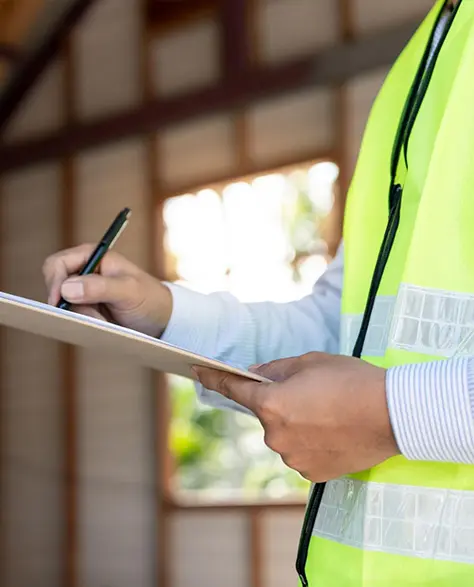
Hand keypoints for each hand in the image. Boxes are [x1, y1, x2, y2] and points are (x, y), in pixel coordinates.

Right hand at [42, 243, 171, 336]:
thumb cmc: (150, 299)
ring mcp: (85, 289)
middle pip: (56, 285)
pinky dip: (84, 321)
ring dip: (80, 315)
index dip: (54, 282)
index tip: (59, 302)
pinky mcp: (87, 306)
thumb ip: (100, 287)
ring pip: (64, 304)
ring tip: (104, 320)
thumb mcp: (129, 292)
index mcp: (94, 255)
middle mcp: (86, 269)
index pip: (58, 263)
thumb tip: (67, 288)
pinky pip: (73, 315)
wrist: (162, 318)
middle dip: (69, 303)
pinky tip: (103, 324)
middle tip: (91, 315)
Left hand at [193, 352, 399, 482]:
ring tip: (331, 414)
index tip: (198, 371)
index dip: (213, 378)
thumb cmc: (351, 380)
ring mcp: (293, 458)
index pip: (233, 389)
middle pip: (267, 414)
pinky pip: (301, 452)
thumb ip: (275, 370)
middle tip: (313, 393)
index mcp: (272, 404)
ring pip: (285, 435)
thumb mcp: (311, 362)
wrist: (393, 414)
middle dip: (281, 402)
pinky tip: (334, 432)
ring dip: (297, 424)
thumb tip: (254, 376)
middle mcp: (276, 436)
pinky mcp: (312, 474)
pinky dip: (310, 442)